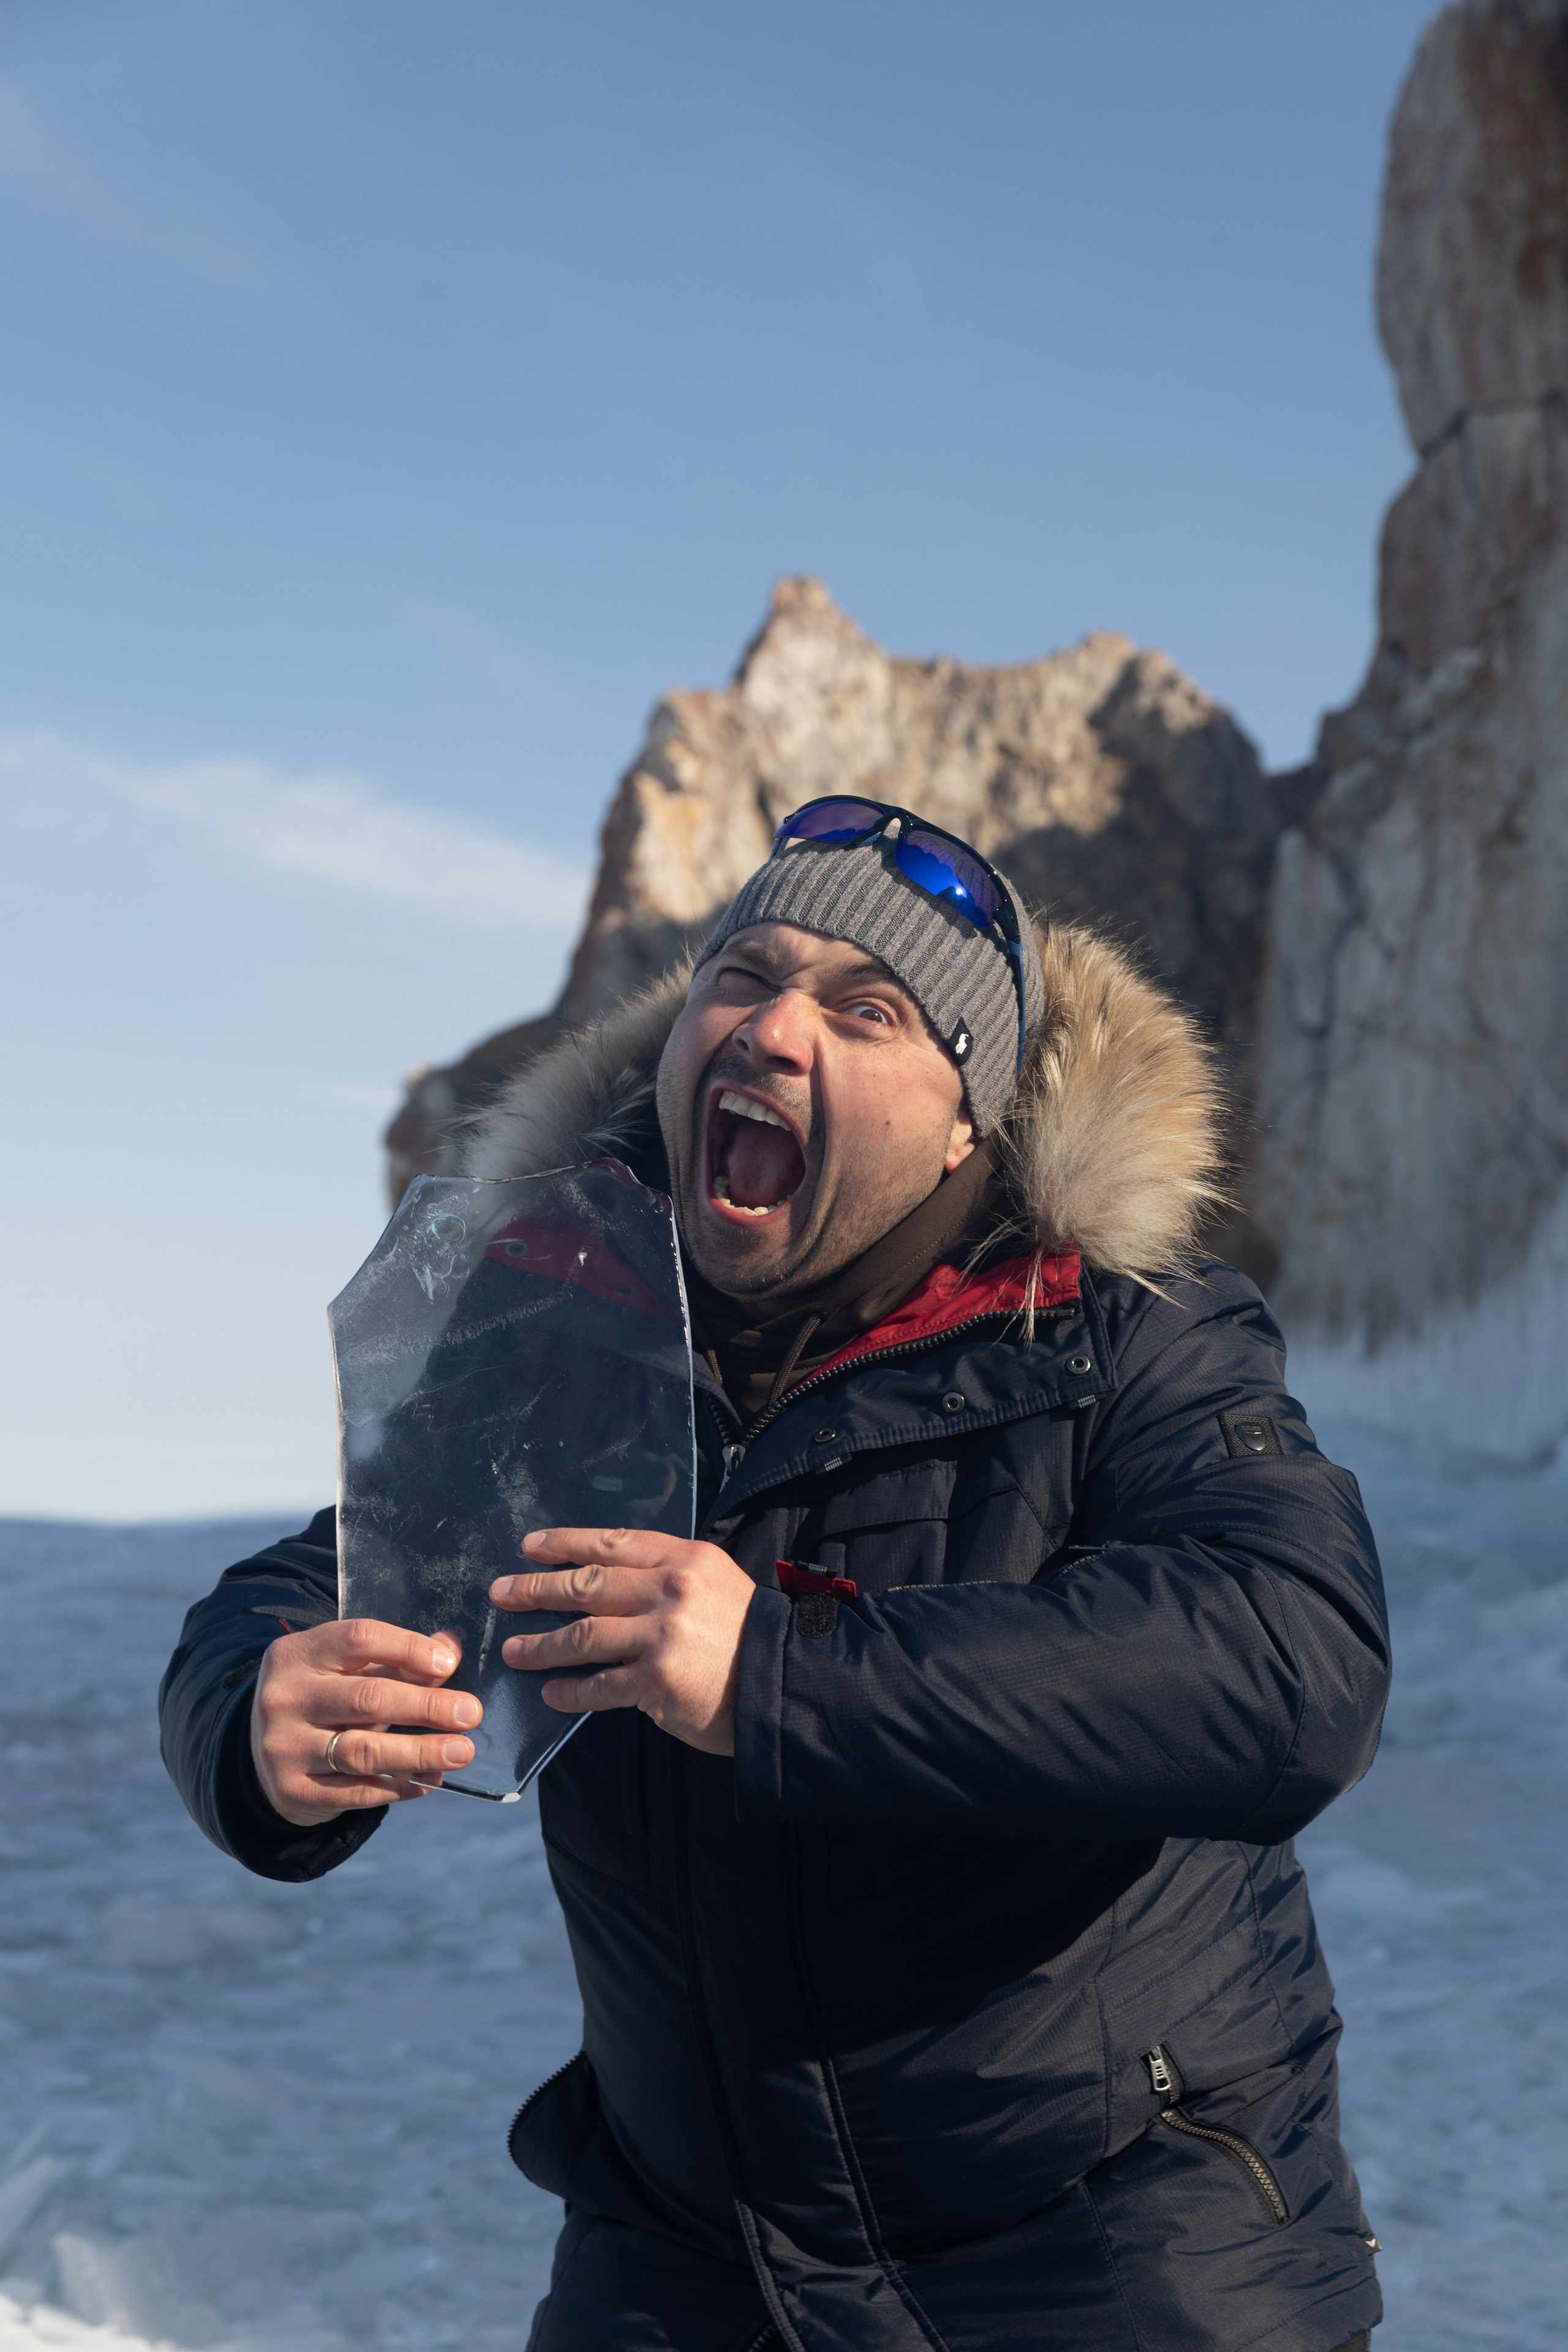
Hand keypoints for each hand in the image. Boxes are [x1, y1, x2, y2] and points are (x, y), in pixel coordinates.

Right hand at [250, 1619, 481, 1826]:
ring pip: (363, 1751)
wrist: (262, 1752)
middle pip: (367, 1698)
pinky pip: (357, 1792)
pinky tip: (430, 1780)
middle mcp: (285, 1698)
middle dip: (426, 1706)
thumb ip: (396, 1660)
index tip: (449, 1665)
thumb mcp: (346, 1671)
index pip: (359, 1639)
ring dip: (420, 1752)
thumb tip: (450, 1650)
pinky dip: (399, 1786)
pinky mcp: (293, 1791)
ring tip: (462, 1751)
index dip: (408, 1648)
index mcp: (296, 1654)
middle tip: (470, 1713)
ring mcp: (284, 1747)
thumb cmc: (323, 1699)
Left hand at [492, 1529, 755, 1756]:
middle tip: (502, 1593)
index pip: (612, 1543)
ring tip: (514, 1651)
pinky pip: (599, 1685)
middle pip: (587, 1584)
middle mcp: (670, 1590)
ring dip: (541, 1644)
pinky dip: (570, 1689)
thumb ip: (669, 1578)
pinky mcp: (656, 1681)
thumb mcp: (715, 1583)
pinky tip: (551, 1692)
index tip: (531, 1546)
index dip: (566, 1543)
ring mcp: (662, 1636)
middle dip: (537, 1588)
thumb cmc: (751, 1635)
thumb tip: (612, 1584)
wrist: (787, 1682)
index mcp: (685, 1559)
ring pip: (584, 1634)